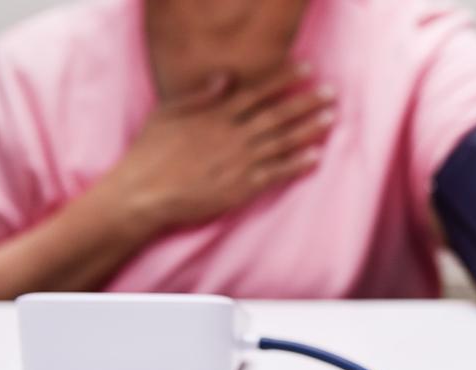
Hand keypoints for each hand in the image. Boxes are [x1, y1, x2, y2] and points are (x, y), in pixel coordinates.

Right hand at [90, 62, 335, 231]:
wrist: (143, 194)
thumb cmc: (149, 153)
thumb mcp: (168, 113)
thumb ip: (200, 96)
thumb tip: (225, 78)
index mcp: (215, 115)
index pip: (257, 92)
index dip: (284, 79)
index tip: (307, 69)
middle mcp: (232, 136)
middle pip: (277, 114)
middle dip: (306, 102)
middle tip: (332, 93)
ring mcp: (238, 163)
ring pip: (281, 142)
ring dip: (308, 130)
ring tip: (331, 119)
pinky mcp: (240, 188)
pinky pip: (275, 174)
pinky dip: (296, 165)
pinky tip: (315, 157)